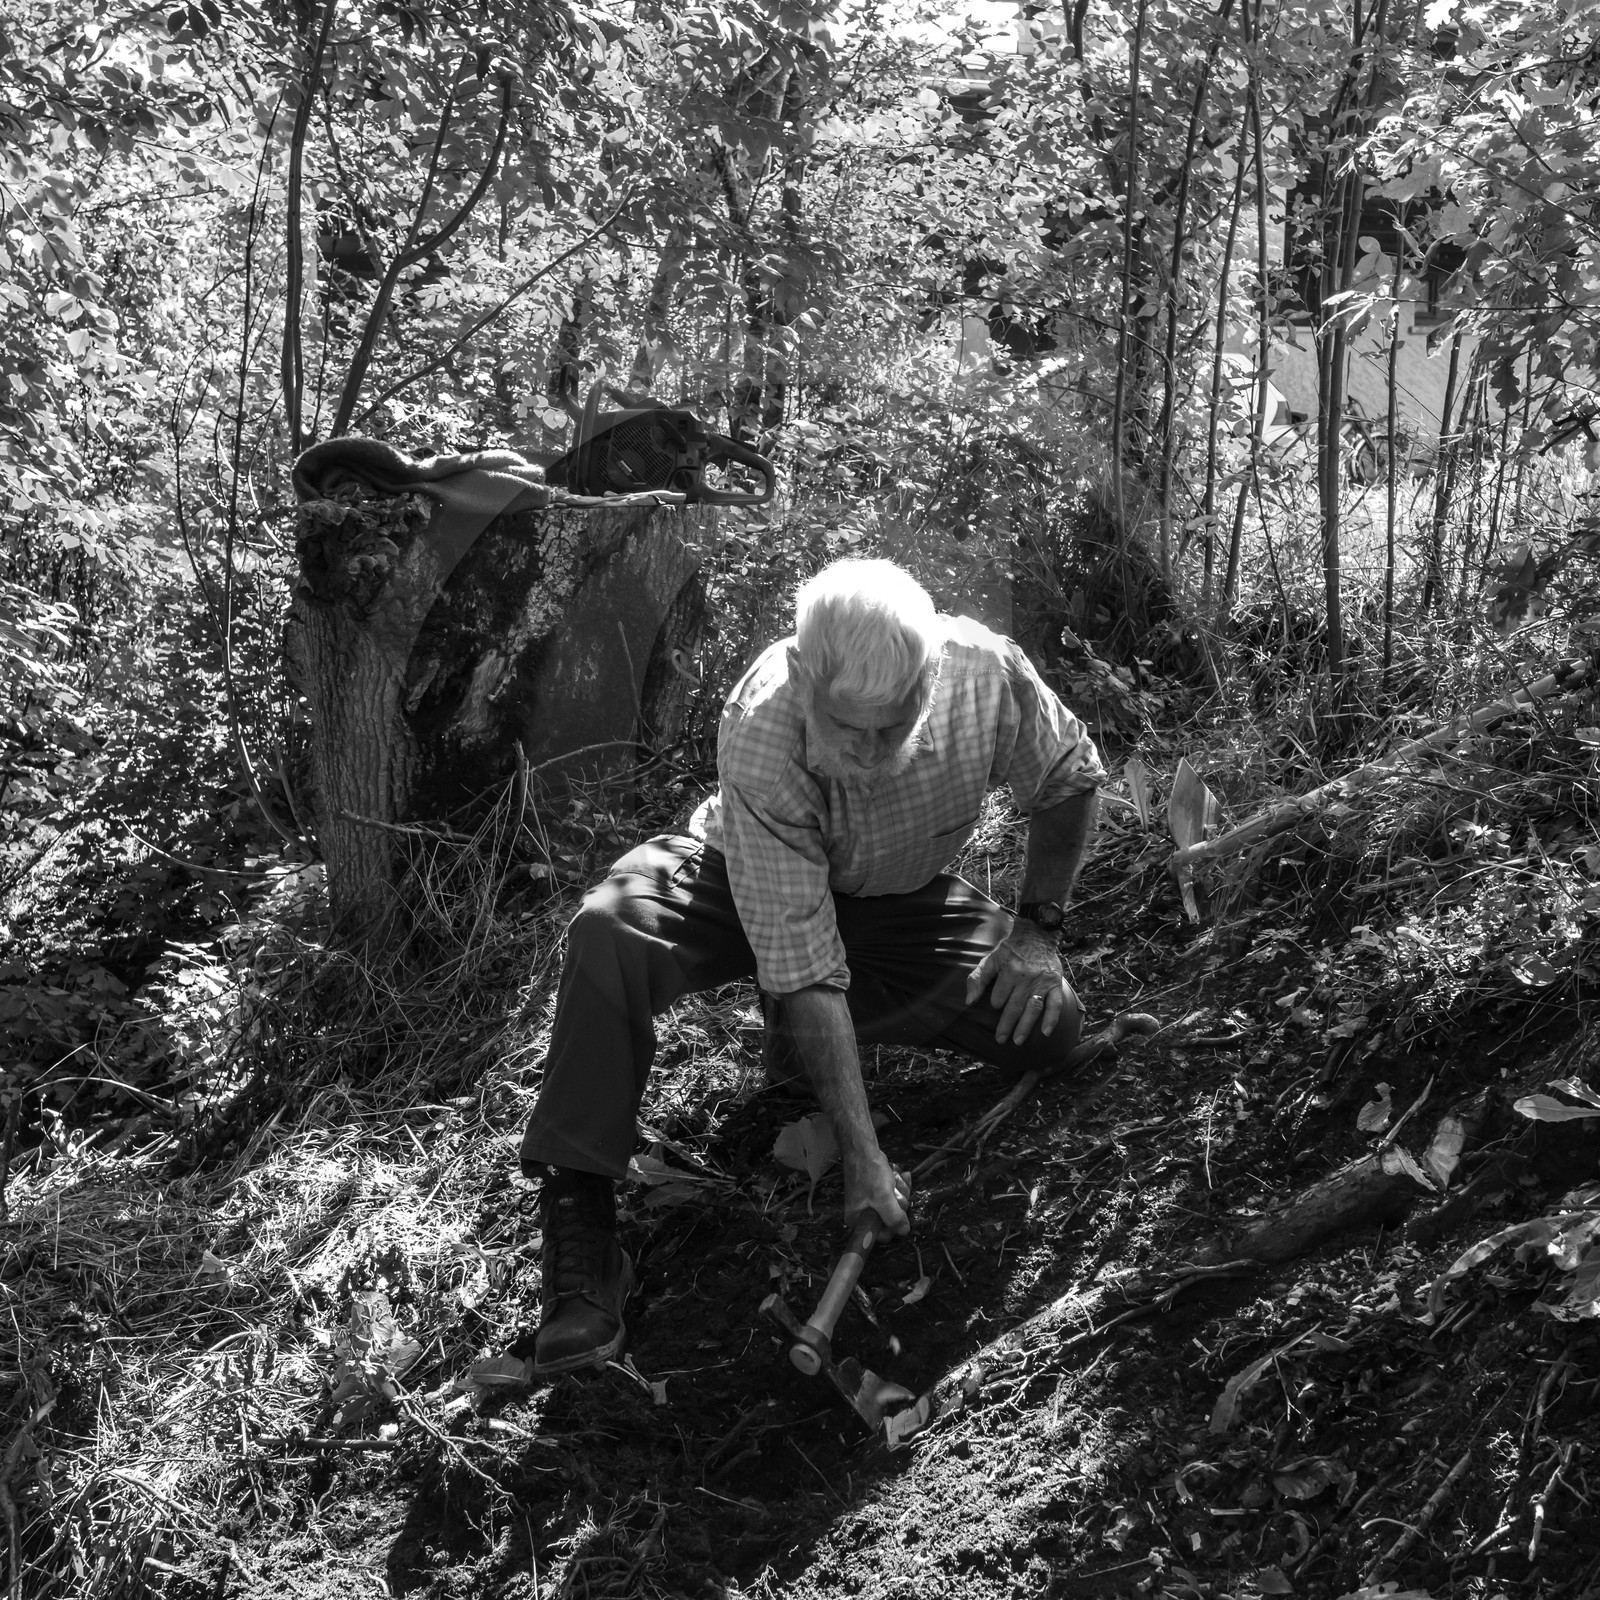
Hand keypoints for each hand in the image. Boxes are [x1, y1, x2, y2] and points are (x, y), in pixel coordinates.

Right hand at [841, 1140, 911, 1234]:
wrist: (863, 1149)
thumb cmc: (869, 1172)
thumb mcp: (883, 1198)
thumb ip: (894, 1218)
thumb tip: (904, 1231)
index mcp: (858, 1220)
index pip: (881, 1235)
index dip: (894, 1224)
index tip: (897, 1209)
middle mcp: (864, 1214)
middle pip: (891, 1219)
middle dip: (898, 1202)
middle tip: (892, 1190)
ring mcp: (872, 1202)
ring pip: (896, 1206)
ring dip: (899, 1191)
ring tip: (892, 1179)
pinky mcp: (878, 1192)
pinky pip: (895, 1195)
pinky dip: (898, 1185)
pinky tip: (897, 1174)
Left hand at [965, 924, 1074, 1044]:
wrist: (1036, 935)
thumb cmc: (1010, 950)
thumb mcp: (991, 960)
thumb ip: (977, 979)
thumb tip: (969, 1002)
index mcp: (1009, 970)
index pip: (999, 997)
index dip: (996, 1003)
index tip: (995, 1007)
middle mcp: (1026, 977)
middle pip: (1015, 1006)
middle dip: (1006, 1025)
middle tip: (1000, 1039)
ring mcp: (1042, 981)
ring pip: (1033, 1008)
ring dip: (1026, 1026)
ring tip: (1018, 1041)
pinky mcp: (1056, 983)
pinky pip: (1055, 1004)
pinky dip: (1052, 1019)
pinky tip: (1045, 1032)